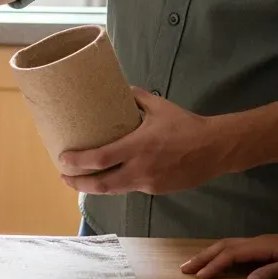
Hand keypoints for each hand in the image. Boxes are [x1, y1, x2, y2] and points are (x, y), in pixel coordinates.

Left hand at [57, 89, 225, 194]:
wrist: (215, 149)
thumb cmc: (185, 125)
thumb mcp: (159, 106)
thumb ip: (136, 97)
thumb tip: (120, 88)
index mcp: (138, 146)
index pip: (100, 159)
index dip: (78, 162)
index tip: (62, 159)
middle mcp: (141, 169)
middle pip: (102, 184)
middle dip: (78, 183)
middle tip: (64, 176)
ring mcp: (149, 183)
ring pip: (115, 190)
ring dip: (95, 187)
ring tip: (80, 180)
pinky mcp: (157, 191)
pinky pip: (132, 188)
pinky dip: (118, 184)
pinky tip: (110, 177)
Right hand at [181, 230, 277, 278]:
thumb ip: (273, 272)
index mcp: (262, 246)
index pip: (232, 254)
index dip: (215, 265)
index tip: (201, 276)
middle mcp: (256, 242)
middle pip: (222, 246)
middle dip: (202, 257)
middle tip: (184, 268)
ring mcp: (258, 243)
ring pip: (226, 245)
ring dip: (208, 254)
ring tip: (192, 264)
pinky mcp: (261, 247)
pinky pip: (233, 248)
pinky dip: (219, 253)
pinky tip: (214, 260)